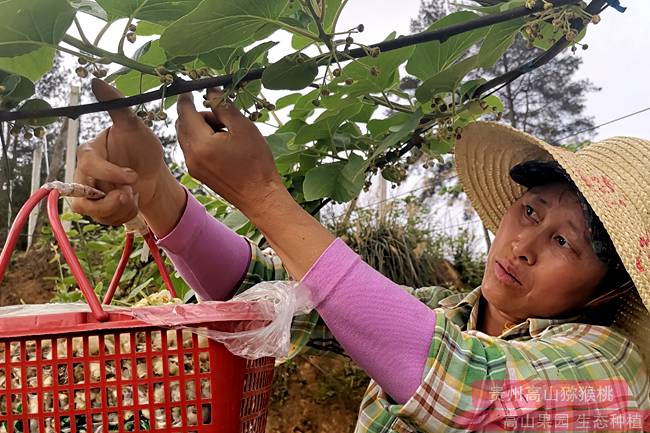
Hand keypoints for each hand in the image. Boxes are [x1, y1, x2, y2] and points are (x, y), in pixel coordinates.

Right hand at [72, 79, 184, 233]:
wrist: (155, 173)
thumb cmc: (142, 148)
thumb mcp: (134, 126)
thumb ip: (117, 105)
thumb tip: (97, 80)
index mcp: (88, 152)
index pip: (90, 167)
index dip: (112, 174)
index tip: (133, 177)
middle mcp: (83, 174)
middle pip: (83, 198)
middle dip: (112, 201)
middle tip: (131, 193)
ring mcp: (89, 194)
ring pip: (94, 212)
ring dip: (120, 208)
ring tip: (134, 196)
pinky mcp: (98, 209)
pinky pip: (105, 221)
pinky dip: (124, 215)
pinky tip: (133, 202)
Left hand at [175, 89, 285, 217]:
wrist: (259, 196)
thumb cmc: (256, 161)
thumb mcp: (243, 128)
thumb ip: (223, 107)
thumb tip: (210, 91)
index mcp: (200, 143)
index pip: (185, 112)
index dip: (187, 97)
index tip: (192, 88)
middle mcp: (190, 155)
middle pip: (182, 124)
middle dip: (197, 114)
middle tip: (221, 115)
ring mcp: (192, 166)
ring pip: (186, 137)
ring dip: (200, 127)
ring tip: (225, 132)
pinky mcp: (198, 173)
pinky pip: (192, 149)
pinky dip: (201, 140)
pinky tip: (222, 144)